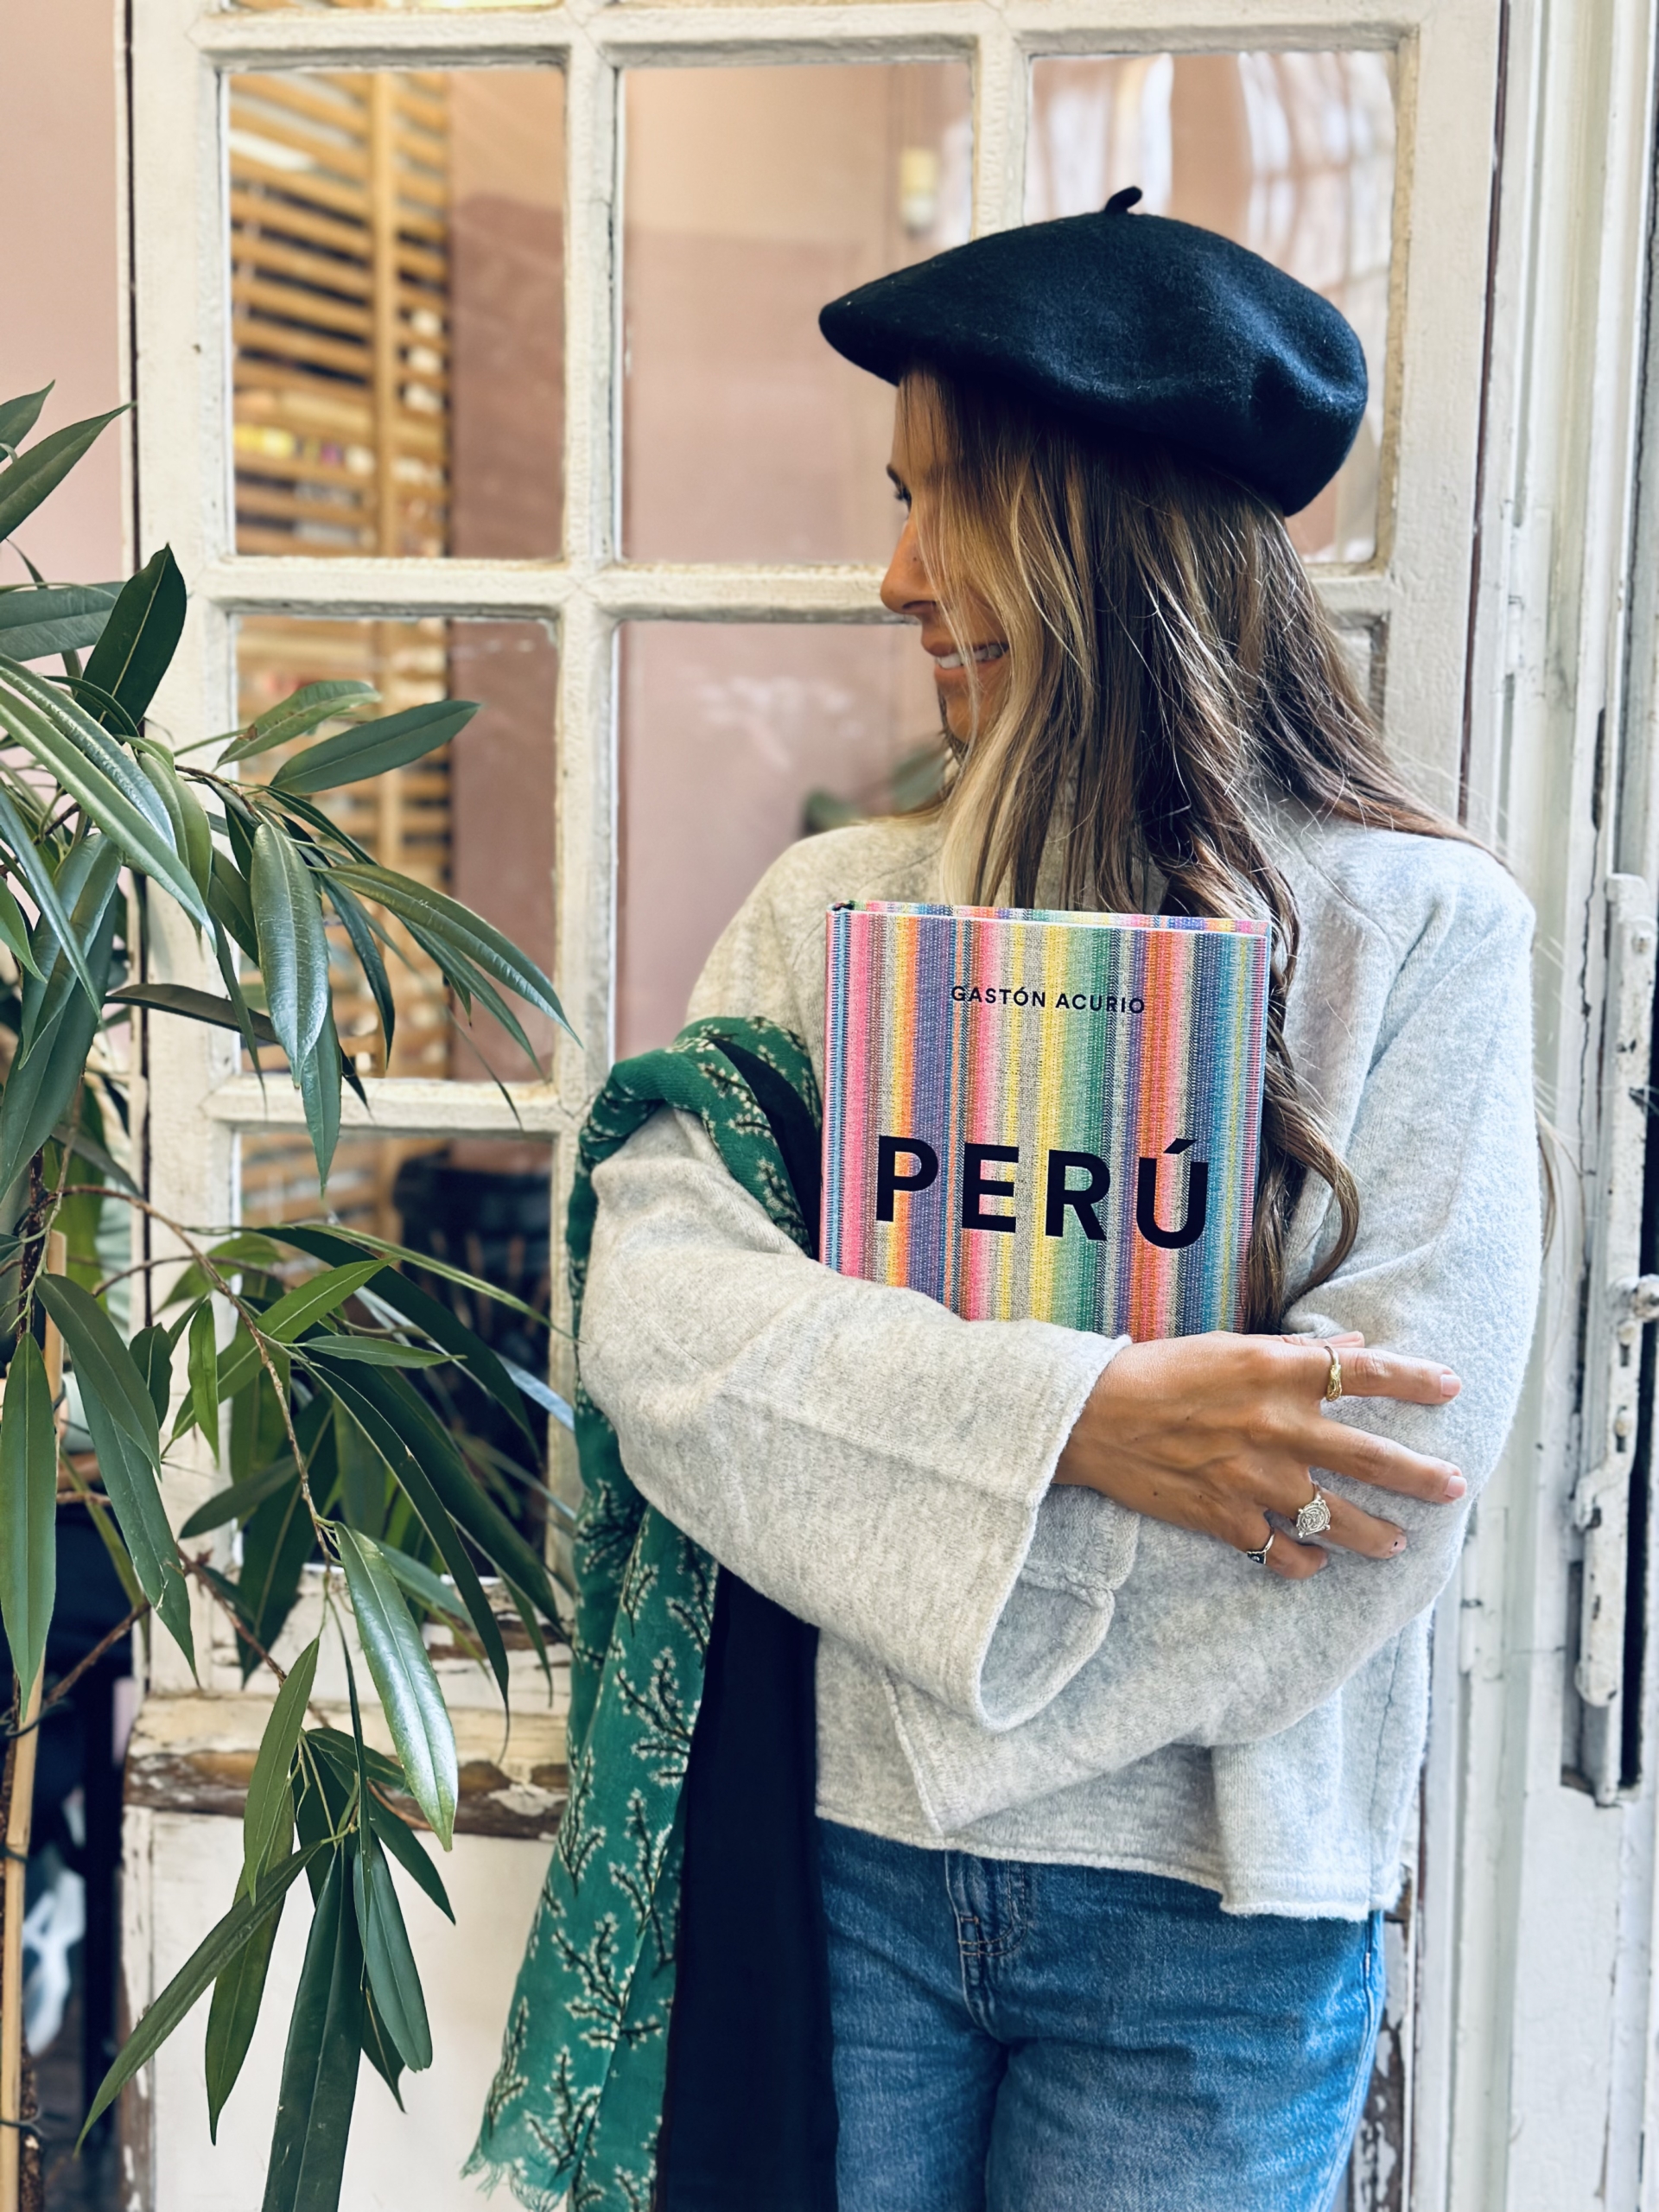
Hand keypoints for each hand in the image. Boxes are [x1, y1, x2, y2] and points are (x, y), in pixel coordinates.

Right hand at [1053, 1331, 1464, 1581]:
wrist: (1091, 1416)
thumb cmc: (1158, 1371)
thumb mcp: (1228, 1346)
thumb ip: (1293, 1351)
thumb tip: (1353, 1348)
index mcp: (1277, 1373)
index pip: (1367, 1373)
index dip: (1417, 1379)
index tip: (1451, 1385)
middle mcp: (1277, 1428)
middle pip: (1374, 1457)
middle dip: (1423, 1476)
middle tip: (1454, 1486)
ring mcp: (1255, 1480)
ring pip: (1338, 1520)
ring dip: (1376, 1535)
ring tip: (1397, 1543)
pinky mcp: (1227, 1519)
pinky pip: (1282, 1555)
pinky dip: (1305, 1563)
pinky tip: (1317, 1562)